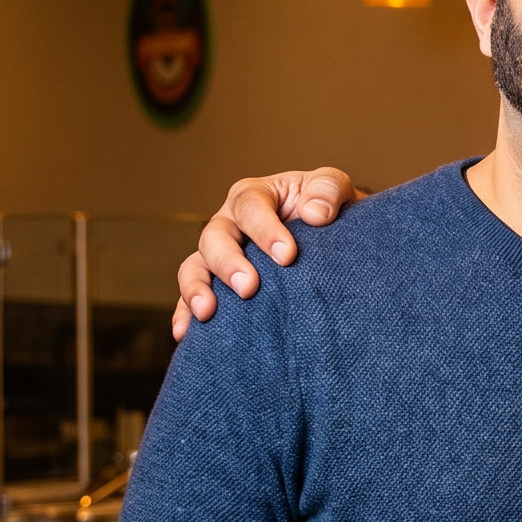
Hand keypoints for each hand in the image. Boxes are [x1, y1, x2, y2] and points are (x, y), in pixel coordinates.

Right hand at [172, 169, 357, 340]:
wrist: (334, 240)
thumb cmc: (328, 210)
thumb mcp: (335, 187)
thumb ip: (328, 189)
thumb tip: (315, 214)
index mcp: (255, 196)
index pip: (250, 206)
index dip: (265, 230)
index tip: (288, 256)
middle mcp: (231, 223)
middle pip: (215, 237)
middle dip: (229, 263)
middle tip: (249, 287)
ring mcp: (221, 255)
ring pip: (195, 266)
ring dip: (197, 288)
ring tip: (207, 312)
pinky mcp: (219, 285)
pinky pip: (193, 297)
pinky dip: (186, 314)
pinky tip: (186, 333)